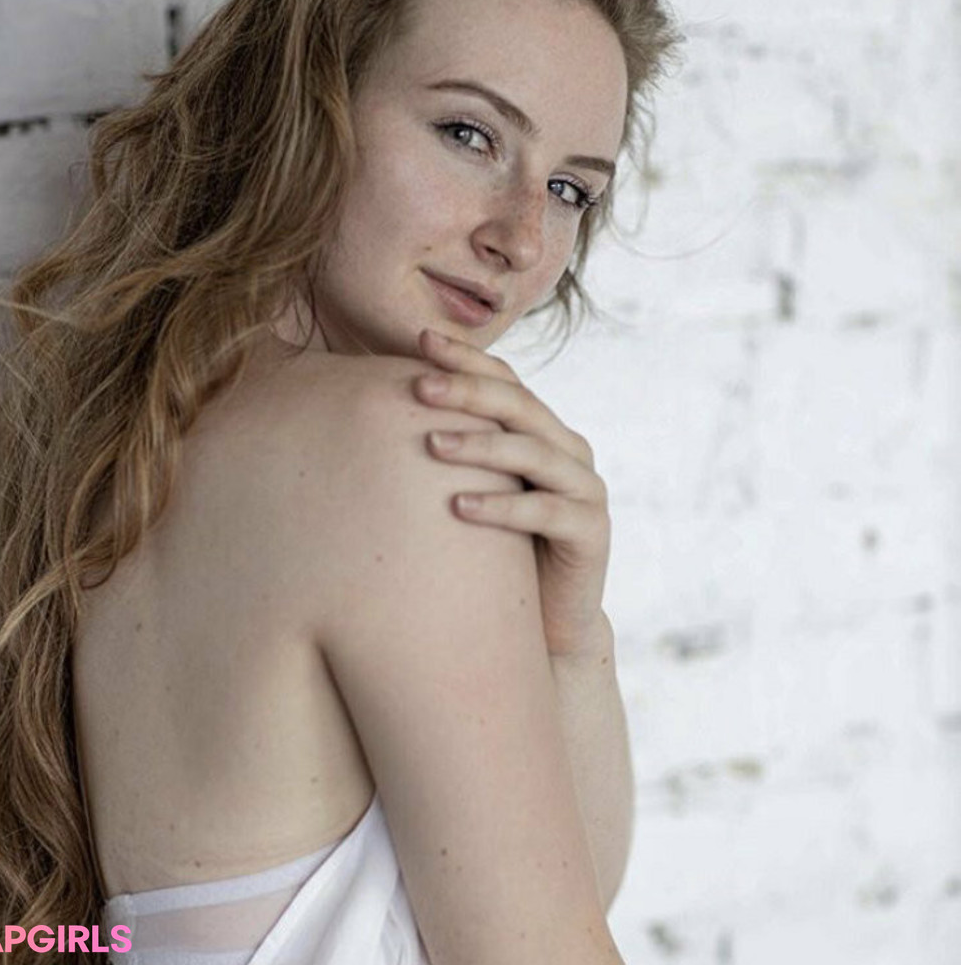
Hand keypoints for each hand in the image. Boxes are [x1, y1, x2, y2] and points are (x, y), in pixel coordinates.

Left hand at [412, 327, 611, 659]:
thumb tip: (375, 409)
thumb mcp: (473, 489)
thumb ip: (449, 449)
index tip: (419, 340)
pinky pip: (546, 511)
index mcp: (541, 431)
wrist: (544, 627)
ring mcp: (585, 488)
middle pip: (519, 406)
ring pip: (532, 452)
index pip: (505, 380)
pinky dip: (501, 506)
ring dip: (481, 444)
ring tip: (432, 443)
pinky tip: (458, 507)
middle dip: (469, 390)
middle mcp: (567, 449)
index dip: (467, 358)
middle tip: (420, 385)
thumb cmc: (495, 551)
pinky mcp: (591, 532)